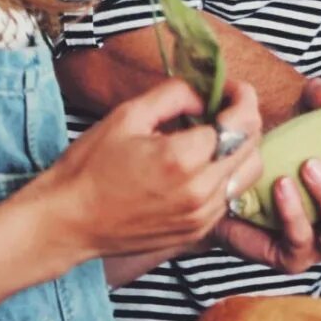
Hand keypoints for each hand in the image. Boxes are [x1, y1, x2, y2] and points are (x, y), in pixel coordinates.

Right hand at [43, 78, 263, 259]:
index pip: (240, 121)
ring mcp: (200, 217)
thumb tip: (206, 95)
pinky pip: (228, 197)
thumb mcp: (128, 114)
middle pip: (252, 147)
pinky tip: (198, 165)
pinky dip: (224, 176)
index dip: (242, 96)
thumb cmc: (90, 166)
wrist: (68, 222)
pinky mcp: (196, 232)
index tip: (231, 87)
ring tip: (212, 135)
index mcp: (183, 159)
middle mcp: (200, 191)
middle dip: (245, 119)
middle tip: (222, 106)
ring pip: (246, 175)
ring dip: (239, 149)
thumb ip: (176, 95)